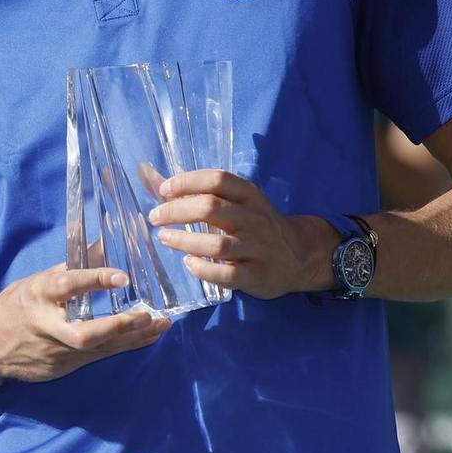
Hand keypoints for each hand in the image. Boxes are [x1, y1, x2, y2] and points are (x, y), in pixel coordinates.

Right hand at [0, 264, 171, 381]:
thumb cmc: (16, 305)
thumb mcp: (37, 281)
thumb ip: (70, 267)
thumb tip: (103, 242)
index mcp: (37, 295)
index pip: (67, 285)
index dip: (95, 279)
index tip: (123, 276)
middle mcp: (46, 326)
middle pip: (84, 333)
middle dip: (119, 326)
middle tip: (148, 315)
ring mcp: (53, 352)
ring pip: (98, 349)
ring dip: (132, 338)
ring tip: (161, 325)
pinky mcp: (60, 368)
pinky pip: (97, 358)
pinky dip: (122, 346)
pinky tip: (145, 338)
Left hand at [146, 169, 331, 300]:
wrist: (300, 257)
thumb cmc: (257, 226)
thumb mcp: (238, 203)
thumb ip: (200, 192)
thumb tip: (151, 177)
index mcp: (249, 196)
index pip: (218, 179)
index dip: (188, 182)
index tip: (164, 190)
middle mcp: (254, 219)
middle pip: (212, 208)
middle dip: (177, 211)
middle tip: (155, 217)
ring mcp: (257, 248)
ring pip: (218, 243)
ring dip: (185, 241)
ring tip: (164, 238)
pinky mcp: (256, 275)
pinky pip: (228, 274)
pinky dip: (204, 269)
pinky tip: (189, 264)